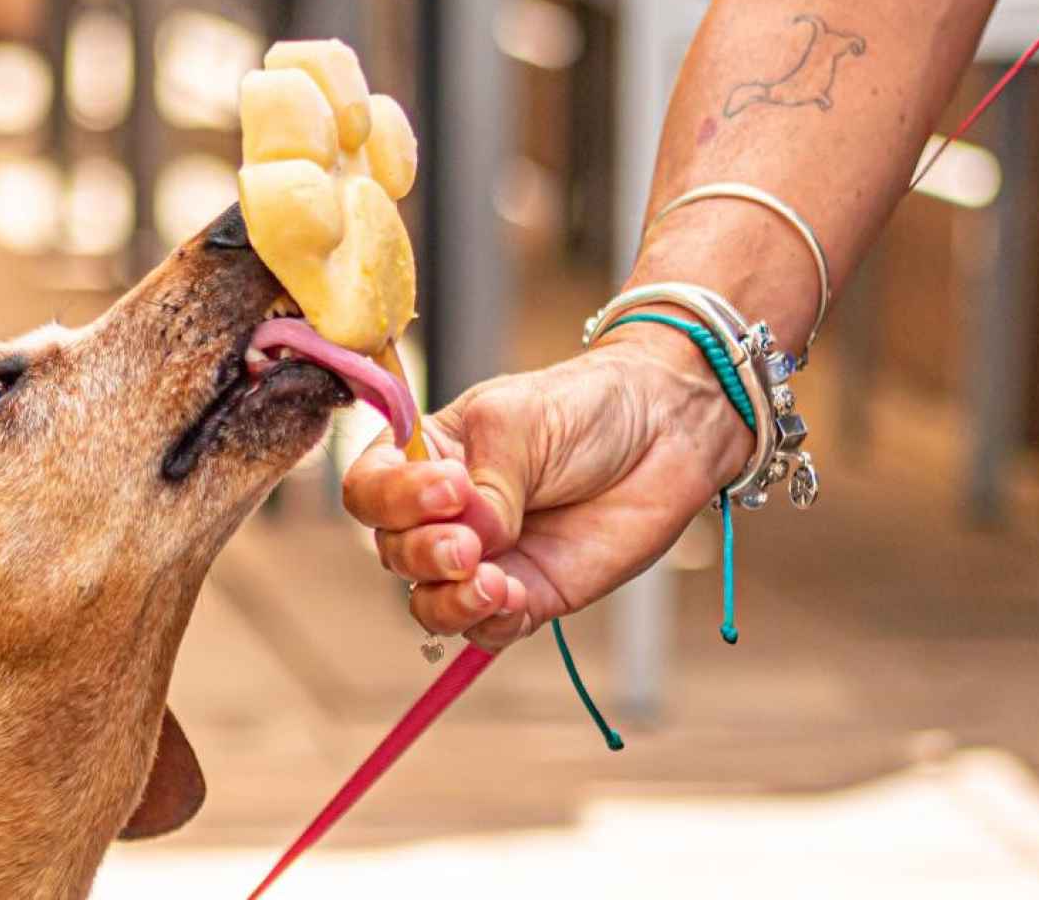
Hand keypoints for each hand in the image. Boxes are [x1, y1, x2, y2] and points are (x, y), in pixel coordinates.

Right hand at [342, 319, 753, 650]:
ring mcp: (487, 559)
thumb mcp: (522, 420)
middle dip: (422, 552)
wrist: (668, 429)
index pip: (370, 490)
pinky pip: (487, 631)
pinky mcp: (531, 595)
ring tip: (489, 579)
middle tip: (467, 541)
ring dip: (448, 601)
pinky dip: (489, 622)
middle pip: (394, 552)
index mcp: (428, 458)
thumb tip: (474, 536)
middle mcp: (447, 514)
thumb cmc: (587, 407)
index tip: (447, 487)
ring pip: (430, 604)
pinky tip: (512, 597)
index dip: (392, 498)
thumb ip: (488, 480)